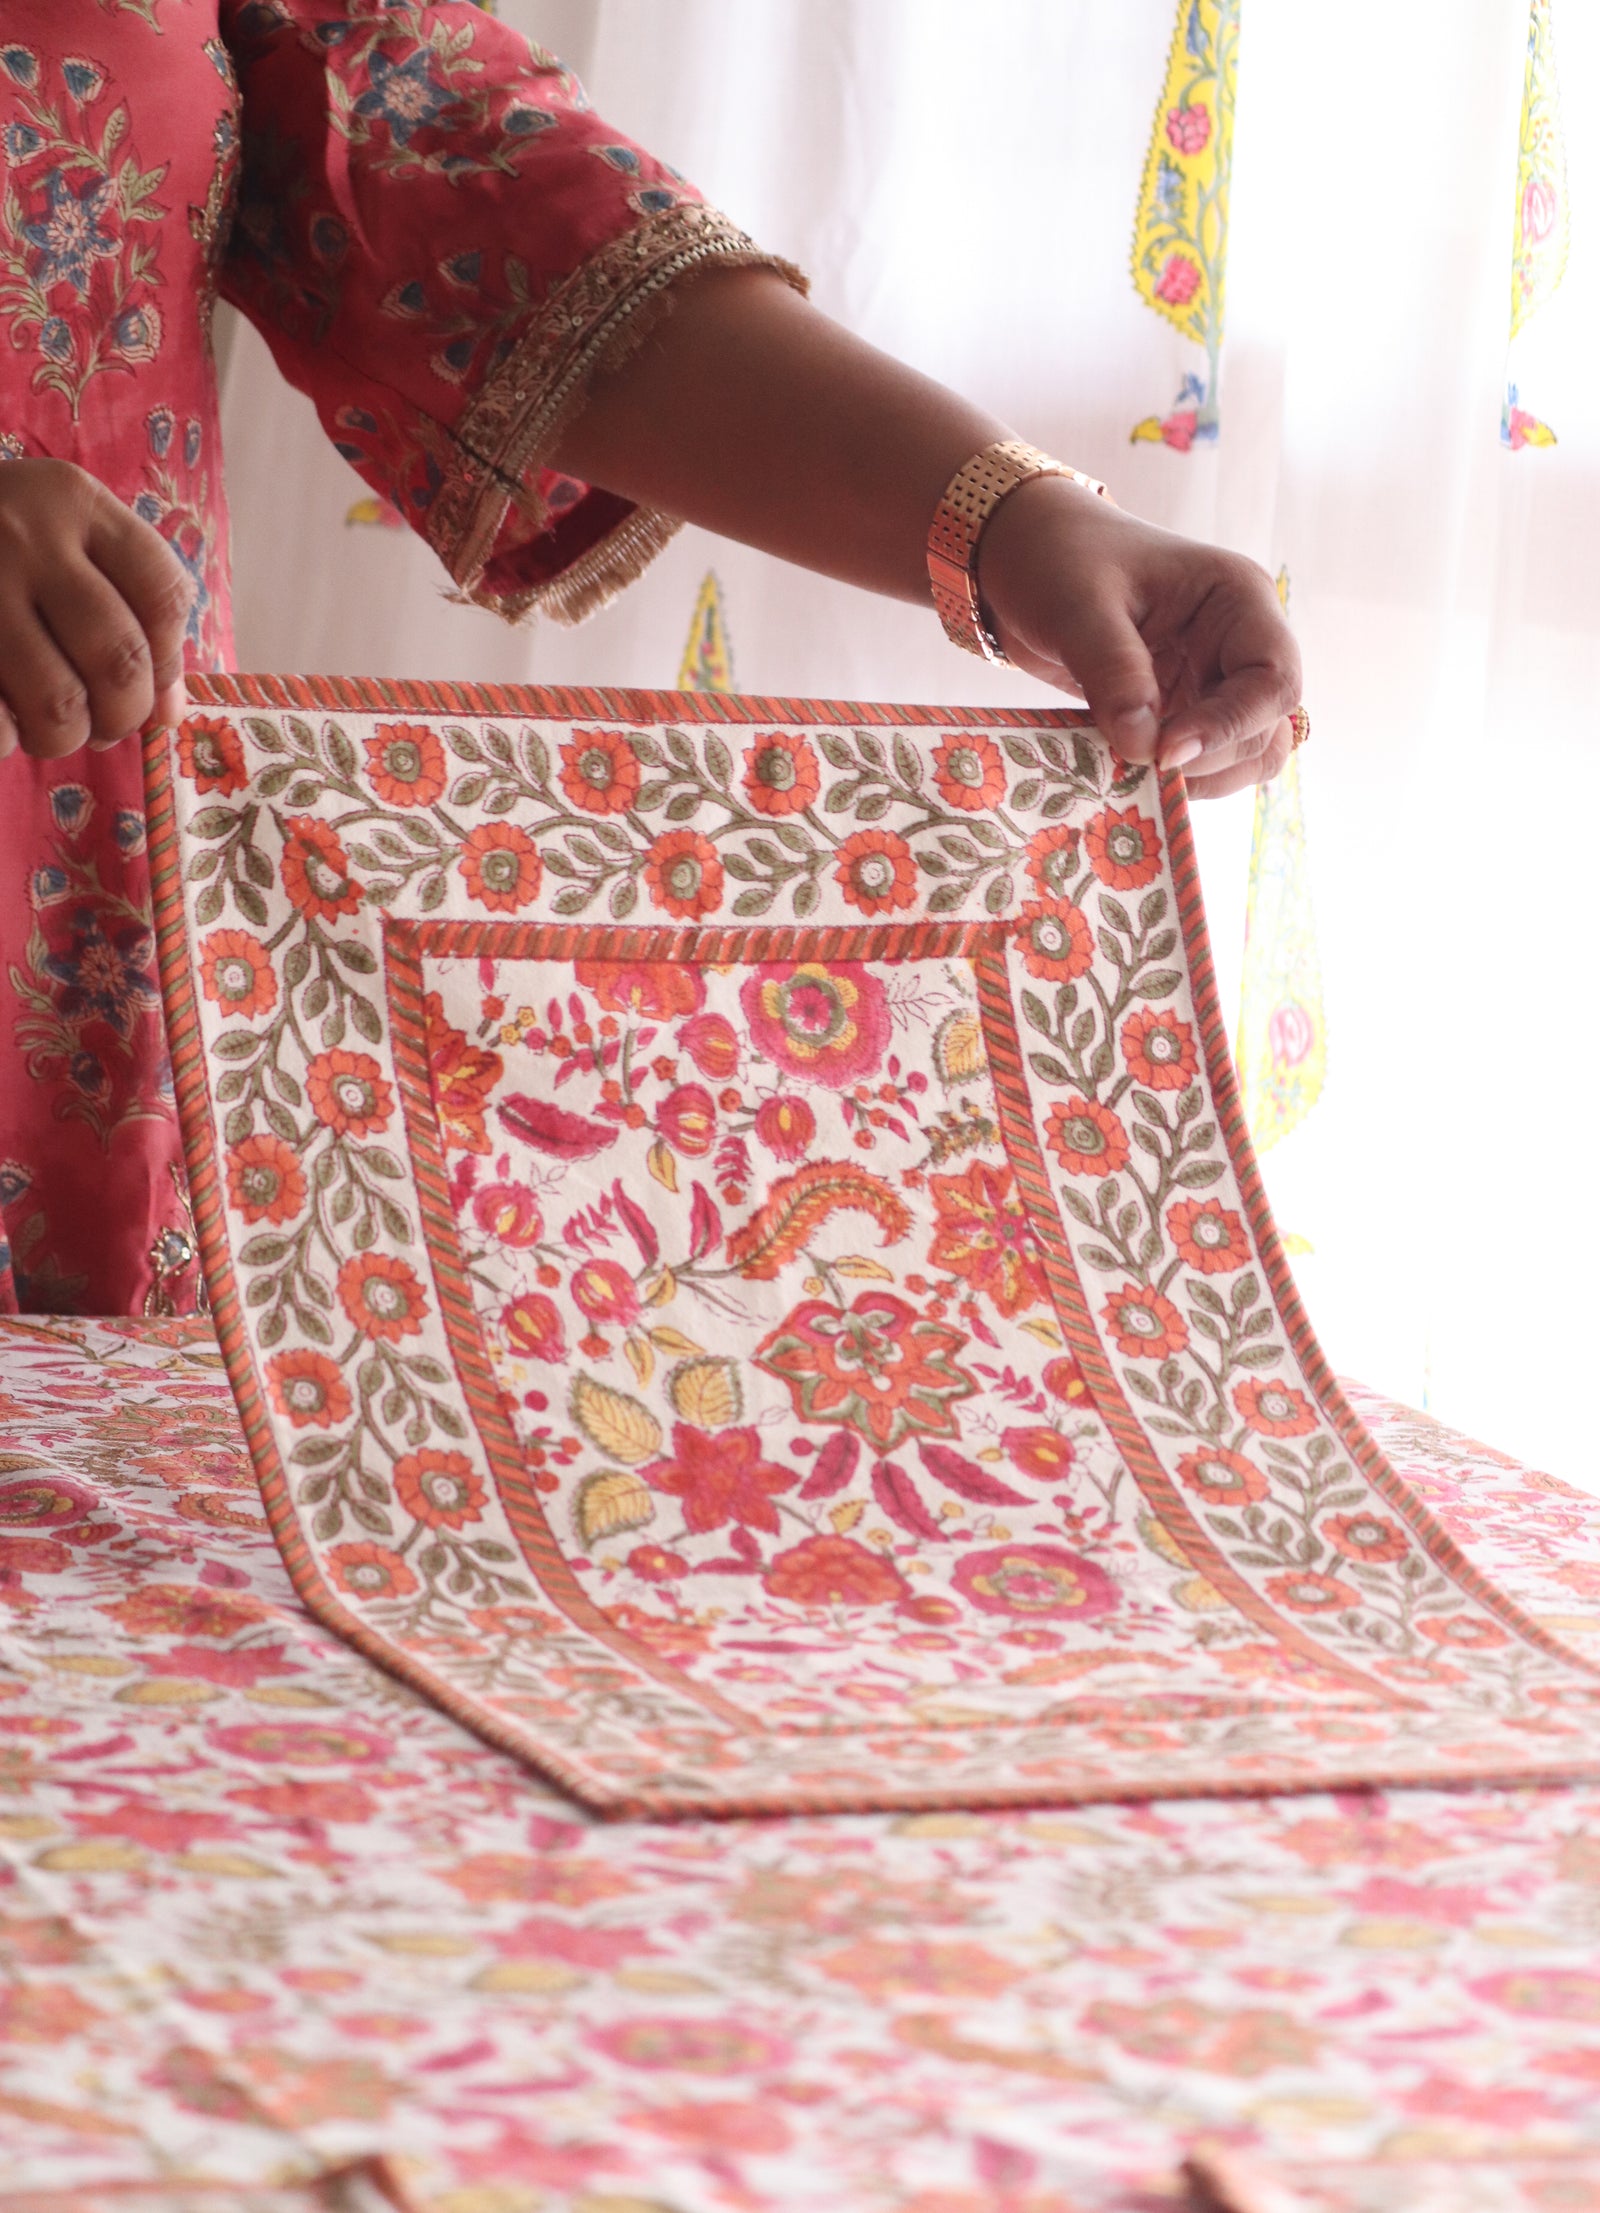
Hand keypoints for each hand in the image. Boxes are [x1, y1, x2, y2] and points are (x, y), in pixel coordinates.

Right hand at [0, 459, 191, 759]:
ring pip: (58, 702)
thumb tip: (170, 714)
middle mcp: (25, 533)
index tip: (150, 682)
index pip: (163, 594)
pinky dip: (6, 740)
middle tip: (104, 724)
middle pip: (119, 656)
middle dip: (123, 714)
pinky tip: (4, 726)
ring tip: (53, 730)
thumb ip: (128, 610)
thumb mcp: (65, 539)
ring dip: (65, 738)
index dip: (169, 660)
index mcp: (75, 502)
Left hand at [977, 475, 1302, 798]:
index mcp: (1236, 599)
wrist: (1024, 557)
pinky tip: (1126, 772)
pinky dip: (1174, 779)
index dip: (1230, 726)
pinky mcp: (1182, 712)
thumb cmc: (1057, 559)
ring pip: (1245, 754)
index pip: (1273, 679)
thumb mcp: (1079, 607)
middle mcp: (1238, 643)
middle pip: (1265, 728)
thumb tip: (1146, 750)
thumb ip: (1115, 673)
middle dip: (1208, 758)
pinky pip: (1203, 762)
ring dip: (1200, 778)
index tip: (1165, 752)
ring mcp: (1213, 681)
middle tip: (1138, 766)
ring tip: (1133, 773)